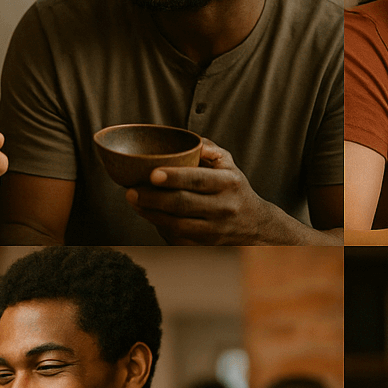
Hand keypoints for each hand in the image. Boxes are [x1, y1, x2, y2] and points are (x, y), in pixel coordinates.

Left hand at [126, 140, 288, 244]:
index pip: (198, 180)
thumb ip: (208, 149)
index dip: (174, 177)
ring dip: (151, 214)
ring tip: (134, 201)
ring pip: (177, 224)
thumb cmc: (235, 188)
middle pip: (183, 204)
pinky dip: (160, 228)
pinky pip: (178, 239)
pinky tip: (149, 215)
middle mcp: (224, 207)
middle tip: (131, 191)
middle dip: (153, 198)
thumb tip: (189, 141)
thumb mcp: (229, 164)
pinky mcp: (207, 246)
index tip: (152, 174)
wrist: (256, 226)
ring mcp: (215, 230)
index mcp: (229, 183)